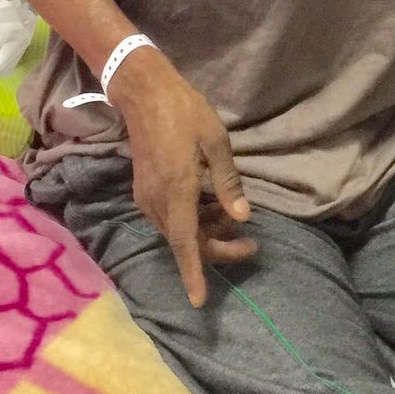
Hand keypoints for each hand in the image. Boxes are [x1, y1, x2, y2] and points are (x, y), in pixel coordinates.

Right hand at [109, 46, 254, 306]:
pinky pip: (170, 218)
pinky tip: (210, 206)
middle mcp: (158, 201)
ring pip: (178, 231)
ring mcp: (147, 196)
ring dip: (206, 233)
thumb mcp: (216, 142)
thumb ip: (228, 183)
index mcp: (177, 190)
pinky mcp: (145, 189)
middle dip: (218, 249)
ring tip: (234, 220)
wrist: (143, 92)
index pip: (187, 243)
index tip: (200, 301)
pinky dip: (192, 221)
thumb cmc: (185, 112)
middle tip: (251, 244)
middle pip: (186, 242)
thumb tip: (241, 217)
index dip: (194, 274)